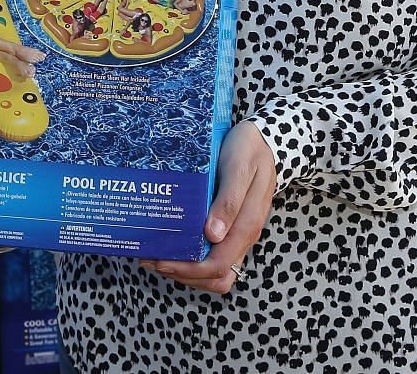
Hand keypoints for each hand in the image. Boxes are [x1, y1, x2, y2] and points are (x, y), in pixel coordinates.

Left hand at [143, 121, 274, 294]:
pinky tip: (174, 243)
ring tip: (158, 255)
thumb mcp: (239, 168)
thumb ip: (230, 201)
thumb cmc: (249, 151)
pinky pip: (215, 256)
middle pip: (216, 276)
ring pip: (215, 272)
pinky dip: (193, 259)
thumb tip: (214, 235)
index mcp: (247, 225)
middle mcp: (244, 236)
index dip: (188, 270)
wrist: (263, 140)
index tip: (161, 259)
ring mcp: (238, 234)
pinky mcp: (232, 229)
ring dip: (187, 270)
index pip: (218, 265)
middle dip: (183, 274)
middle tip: (153, 259)